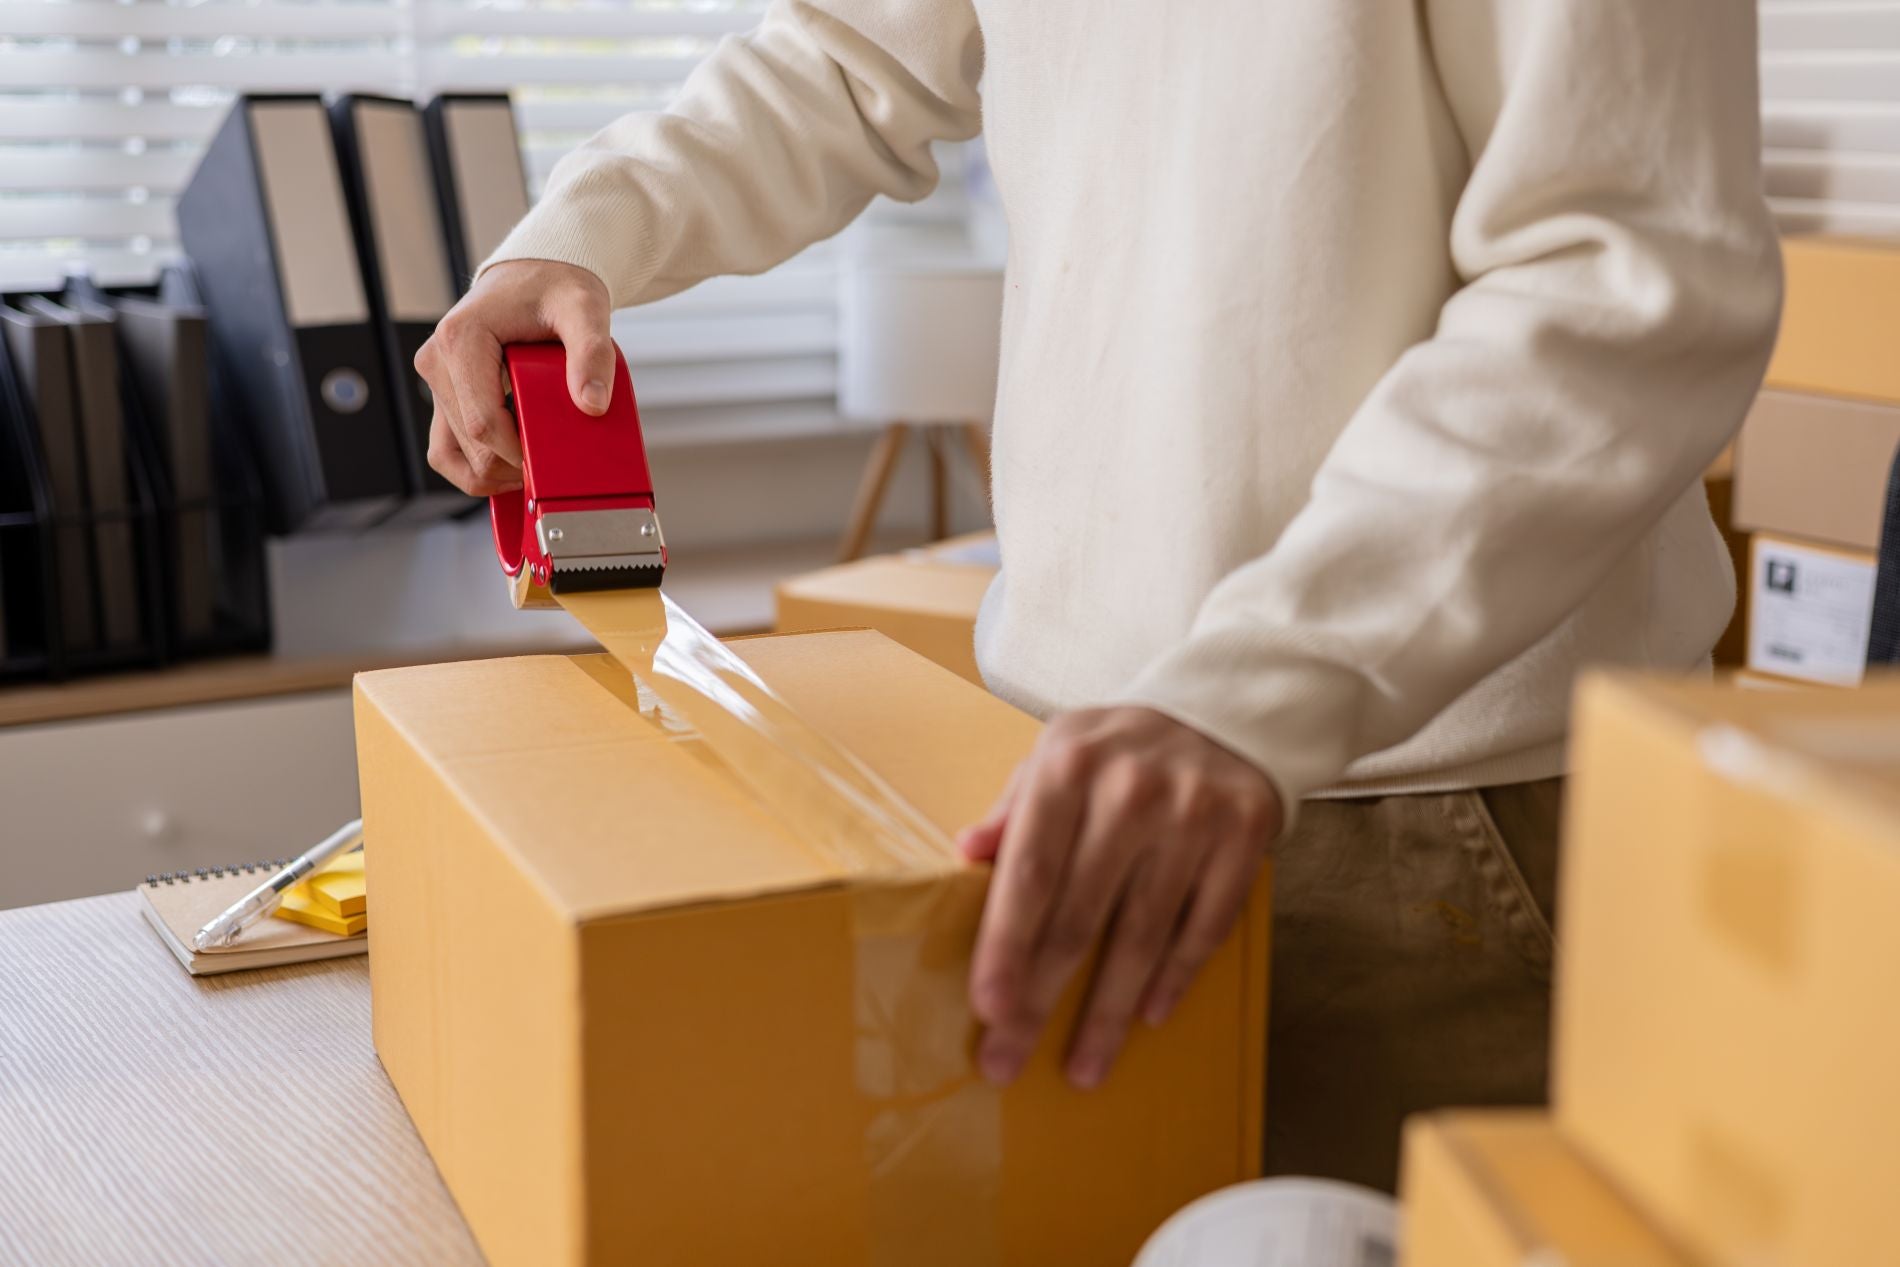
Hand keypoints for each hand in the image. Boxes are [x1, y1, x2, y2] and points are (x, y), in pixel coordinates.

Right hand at [414, 259, 615, 495]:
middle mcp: (437, 361)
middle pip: (470, 445)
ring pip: (450, 456)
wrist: (536, 273)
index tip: (554, 462)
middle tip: (554, 462)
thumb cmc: (555, 286)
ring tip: (533, 467)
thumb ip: (592, 353)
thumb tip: (592, 404)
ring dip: (491, 473)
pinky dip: (478, 465)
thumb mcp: (585, 310)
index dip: (520, 454)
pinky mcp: (444, 394)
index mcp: (461, 339)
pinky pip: (449, 449)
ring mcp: (437, 380)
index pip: (484, 423)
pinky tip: (514, 462)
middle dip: (512, 465)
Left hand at [960, 706, 1281, 1089]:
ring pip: (1141, 936)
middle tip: (1008, 1060)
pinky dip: (1173, 978)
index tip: (988, 1008)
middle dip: (1040, 999)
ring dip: (1108, 1012)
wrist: (1222, 712)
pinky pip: (1203, 928)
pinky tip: (1145, 1015)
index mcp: (1068, 766)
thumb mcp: (1057, 755)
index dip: (1005, 946)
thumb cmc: (1118, 751)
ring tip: (1084, 1067)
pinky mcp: (1244, 836)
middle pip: (1078, 917)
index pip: (1029, 873)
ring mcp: (1193, 815)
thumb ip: (1014, 809)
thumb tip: (965, 853)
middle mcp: (1130, 790)